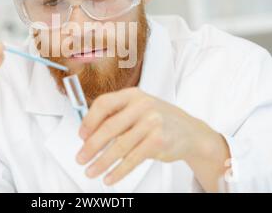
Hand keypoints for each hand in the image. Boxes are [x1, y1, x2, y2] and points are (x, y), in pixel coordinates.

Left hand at [76, 87, 227, 187]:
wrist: (190, 132)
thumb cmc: (159, 120)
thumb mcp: (138, 108)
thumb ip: (117, 115)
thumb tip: (88, 135)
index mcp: (133, 95)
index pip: (104, 103)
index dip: (89, 120)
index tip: (81, 135)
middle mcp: (142, 106)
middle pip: (109, 127)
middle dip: (91, 146)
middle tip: (80, 158)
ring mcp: (152, 123)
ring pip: (119, 147)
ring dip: (101, 162)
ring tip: (91, 171)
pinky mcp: (158, 141)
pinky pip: (132, 159)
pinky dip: (118, 171)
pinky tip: (109, 177)